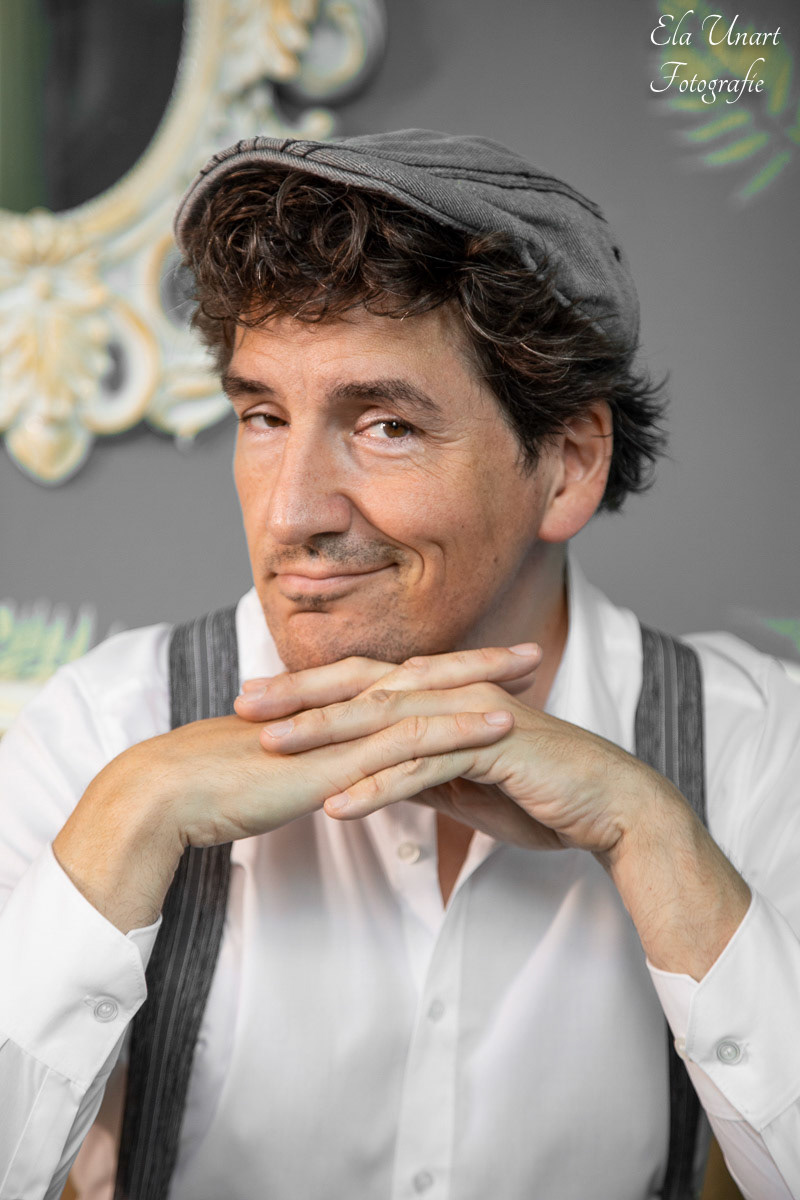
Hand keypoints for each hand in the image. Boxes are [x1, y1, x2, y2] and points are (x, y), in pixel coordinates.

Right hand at [53, 667, 517, 931]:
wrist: (174, 791)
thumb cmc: (217, 785)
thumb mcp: (277, 773)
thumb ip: (310, 769)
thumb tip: (330, 779)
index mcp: (328, 709)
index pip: (394, 682)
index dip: (440, 673)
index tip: (482, 669)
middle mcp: (342, 707)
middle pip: (421, 673)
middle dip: (477, 662)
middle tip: (526, 652)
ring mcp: (345, 727)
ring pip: (428, 695)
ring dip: (483, 682)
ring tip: (533, 669)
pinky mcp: (345, 755)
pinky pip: (415, 736)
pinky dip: (463, 725)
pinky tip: (502, 723)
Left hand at [236, 646, 659, 857]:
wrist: (607, 804)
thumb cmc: (539, 791)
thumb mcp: (466, 781)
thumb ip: (423, 769)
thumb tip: (381, 776)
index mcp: (442, 694)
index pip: (363, 684)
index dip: (308, 690)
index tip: (256, 701)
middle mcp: (451, 693)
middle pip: (363, 688)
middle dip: (300, 696)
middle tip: (242, 704)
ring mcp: (471, 716)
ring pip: (386, 721)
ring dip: (326, 736)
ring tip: (272, 751)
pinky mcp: (491, 748)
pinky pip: (425, 767)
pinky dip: (380, 788)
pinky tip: (339, 807)